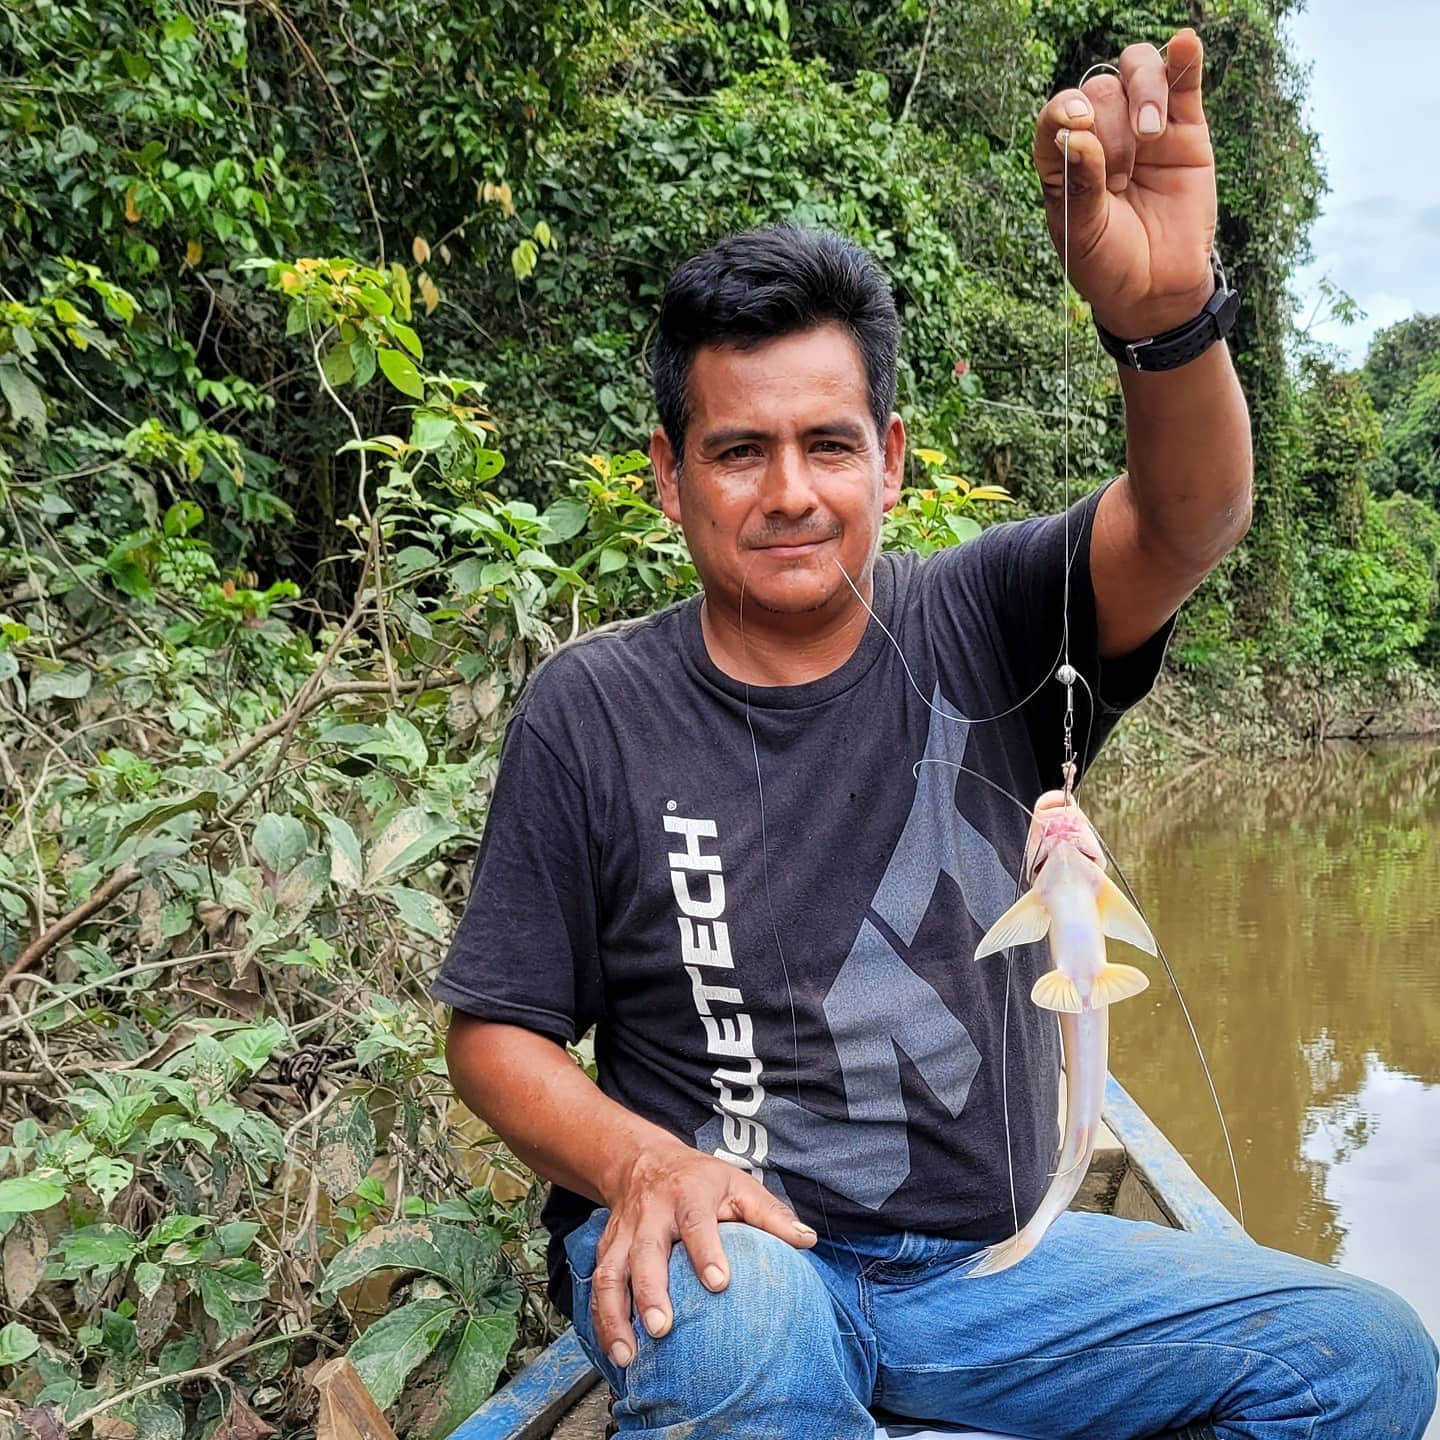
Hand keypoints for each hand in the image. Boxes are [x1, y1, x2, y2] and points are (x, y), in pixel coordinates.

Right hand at [591, 1142, 816, 1367]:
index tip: (718, 1283)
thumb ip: (771, 1215)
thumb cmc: (700, 1180)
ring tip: (627, 1355)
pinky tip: (613, 1351)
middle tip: (661, 1328)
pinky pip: (597, 1286)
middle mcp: (651, 1214)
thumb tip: (807, 1241)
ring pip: (610, 1274)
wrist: (642, 1161)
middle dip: (650, 1291)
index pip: (695, 1221)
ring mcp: (623, 1233)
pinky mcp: (606, 1250)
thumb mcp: (738, 1184)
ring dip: (614, 1316)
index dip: (705, 1251)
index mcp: (688, 1194)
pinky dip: (600, 1320)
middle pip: (645, 1252)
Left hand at [1032, 28, 1216, 338]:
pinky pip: (1184, 82)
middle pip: (1099, 92)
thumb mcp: (1083, 233)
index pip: (1057, 115)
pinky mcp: (1185, 131)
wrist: (1156, 289)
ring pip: (1137, 74)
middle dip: (1109, 125)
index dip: (1062, 111)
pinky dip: (1183, 58)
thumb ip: (1079, 184)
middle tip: (1121, 176)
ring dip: (1142, 92)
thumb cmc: (1109, 264)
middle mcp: (1102, 137)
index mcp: (1065, 159)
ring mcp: (1144, 130)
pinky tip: (1182, 44)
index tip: (1074, 124)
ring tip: (1150, 135)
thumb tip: (1075, 132)